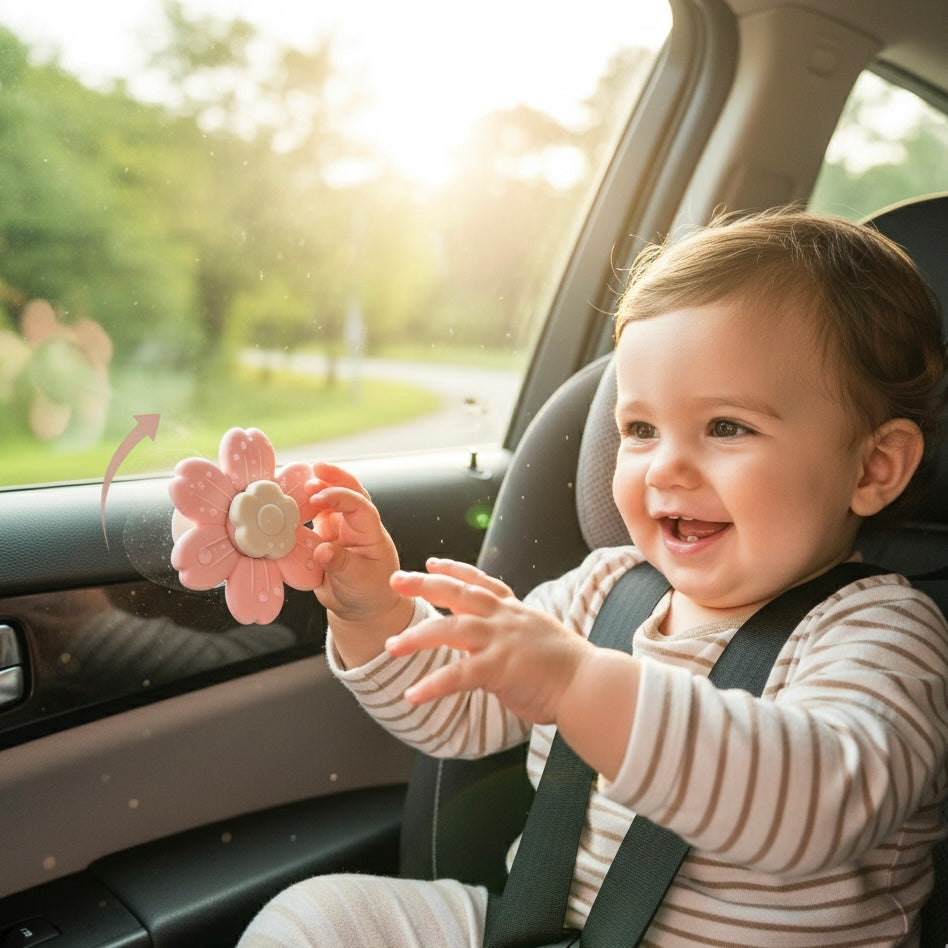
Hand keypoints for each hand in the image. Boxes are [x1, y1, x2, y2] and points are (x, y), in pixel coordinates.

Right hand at [307, 462, 413, 664]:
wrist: (361, 608)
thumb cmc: (370, 592)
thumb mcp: (359, 581)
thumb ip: (341, 564)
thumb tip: (322, 550)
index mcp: (370, 531)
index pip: (358, 505)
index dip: (339, 497)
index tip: (318, 497)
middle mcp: (354, 525)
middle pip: (348, 491)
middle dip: (332, 477)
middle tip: (312, 468)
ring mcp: (338, 529)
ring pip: (327, 501)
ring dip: (313, 490)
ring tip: (293, 481)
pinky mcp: (322, 537)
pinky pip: (310, 518)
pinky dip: (299, 509)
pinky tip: (284, 504)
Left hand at [387, 557, 590, 724]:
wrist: (591, 685)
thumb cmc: (569, 669)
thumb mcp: (538, 639)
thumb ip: (511, 638)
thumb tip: (491, 649)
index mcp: (515, 611)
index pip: (480, 582)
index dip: (454, 570)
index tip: (431, 561)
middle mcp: (505, 618)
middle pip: (458, 593)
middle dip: (424, 584)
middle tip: (396, 580)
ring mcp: (501, 640)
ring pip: (450, 629)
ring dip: (416, 637)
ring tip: (390, 646)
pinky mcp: (499, 668)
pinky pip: (458, 676)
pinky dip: (432, 685)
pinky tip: (412, 696)